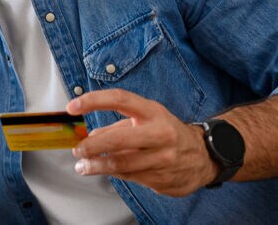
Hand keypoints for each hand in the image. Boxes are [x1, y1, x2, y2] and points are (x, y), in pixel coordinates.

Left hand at [66, 89, 218, 196]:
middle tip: (78, 150)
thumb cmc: (169, 133)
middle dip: (92, 146)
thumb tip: (91, 136)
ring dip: (96, 166)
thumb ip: (118, 126)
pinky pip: (130, 177)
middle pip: (118, 139)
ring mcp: (162, 158)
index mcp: (153, 112)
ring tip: (82, 166)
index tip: (73, 106)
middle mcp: (159, 134)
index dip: (93, 101)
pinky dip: (113, 174)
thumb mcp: (147, 120)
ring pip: (121, 164)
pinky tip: (105, 171)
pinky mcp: (162, 178)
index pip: (119, 99)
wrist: (205, 156)